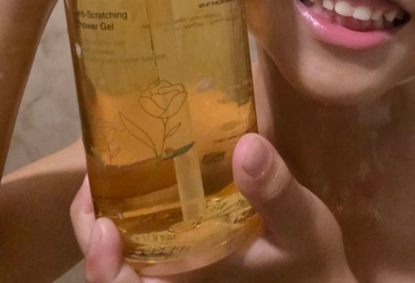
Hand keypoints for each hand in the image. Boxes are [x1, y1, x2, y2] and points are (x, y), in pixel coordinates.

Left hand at [72, 134, 357, 282]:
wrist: (319, 276)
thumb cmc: (308, 261)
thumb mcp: (300, 226)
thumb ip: (274, 193)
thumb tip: (247, 145)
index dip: (99, 260)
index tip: (102, 220)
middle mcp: (174, 278)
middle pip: (110, 262)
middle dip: (95, 220)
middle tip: (104, 166)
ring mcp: (180, 264)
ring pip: (126, 244)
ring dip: (113, 208)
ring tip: (120, 159)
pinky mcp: (192, 247)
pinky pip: (149, 232)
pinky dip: (138, 205)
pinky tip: (152, 170)